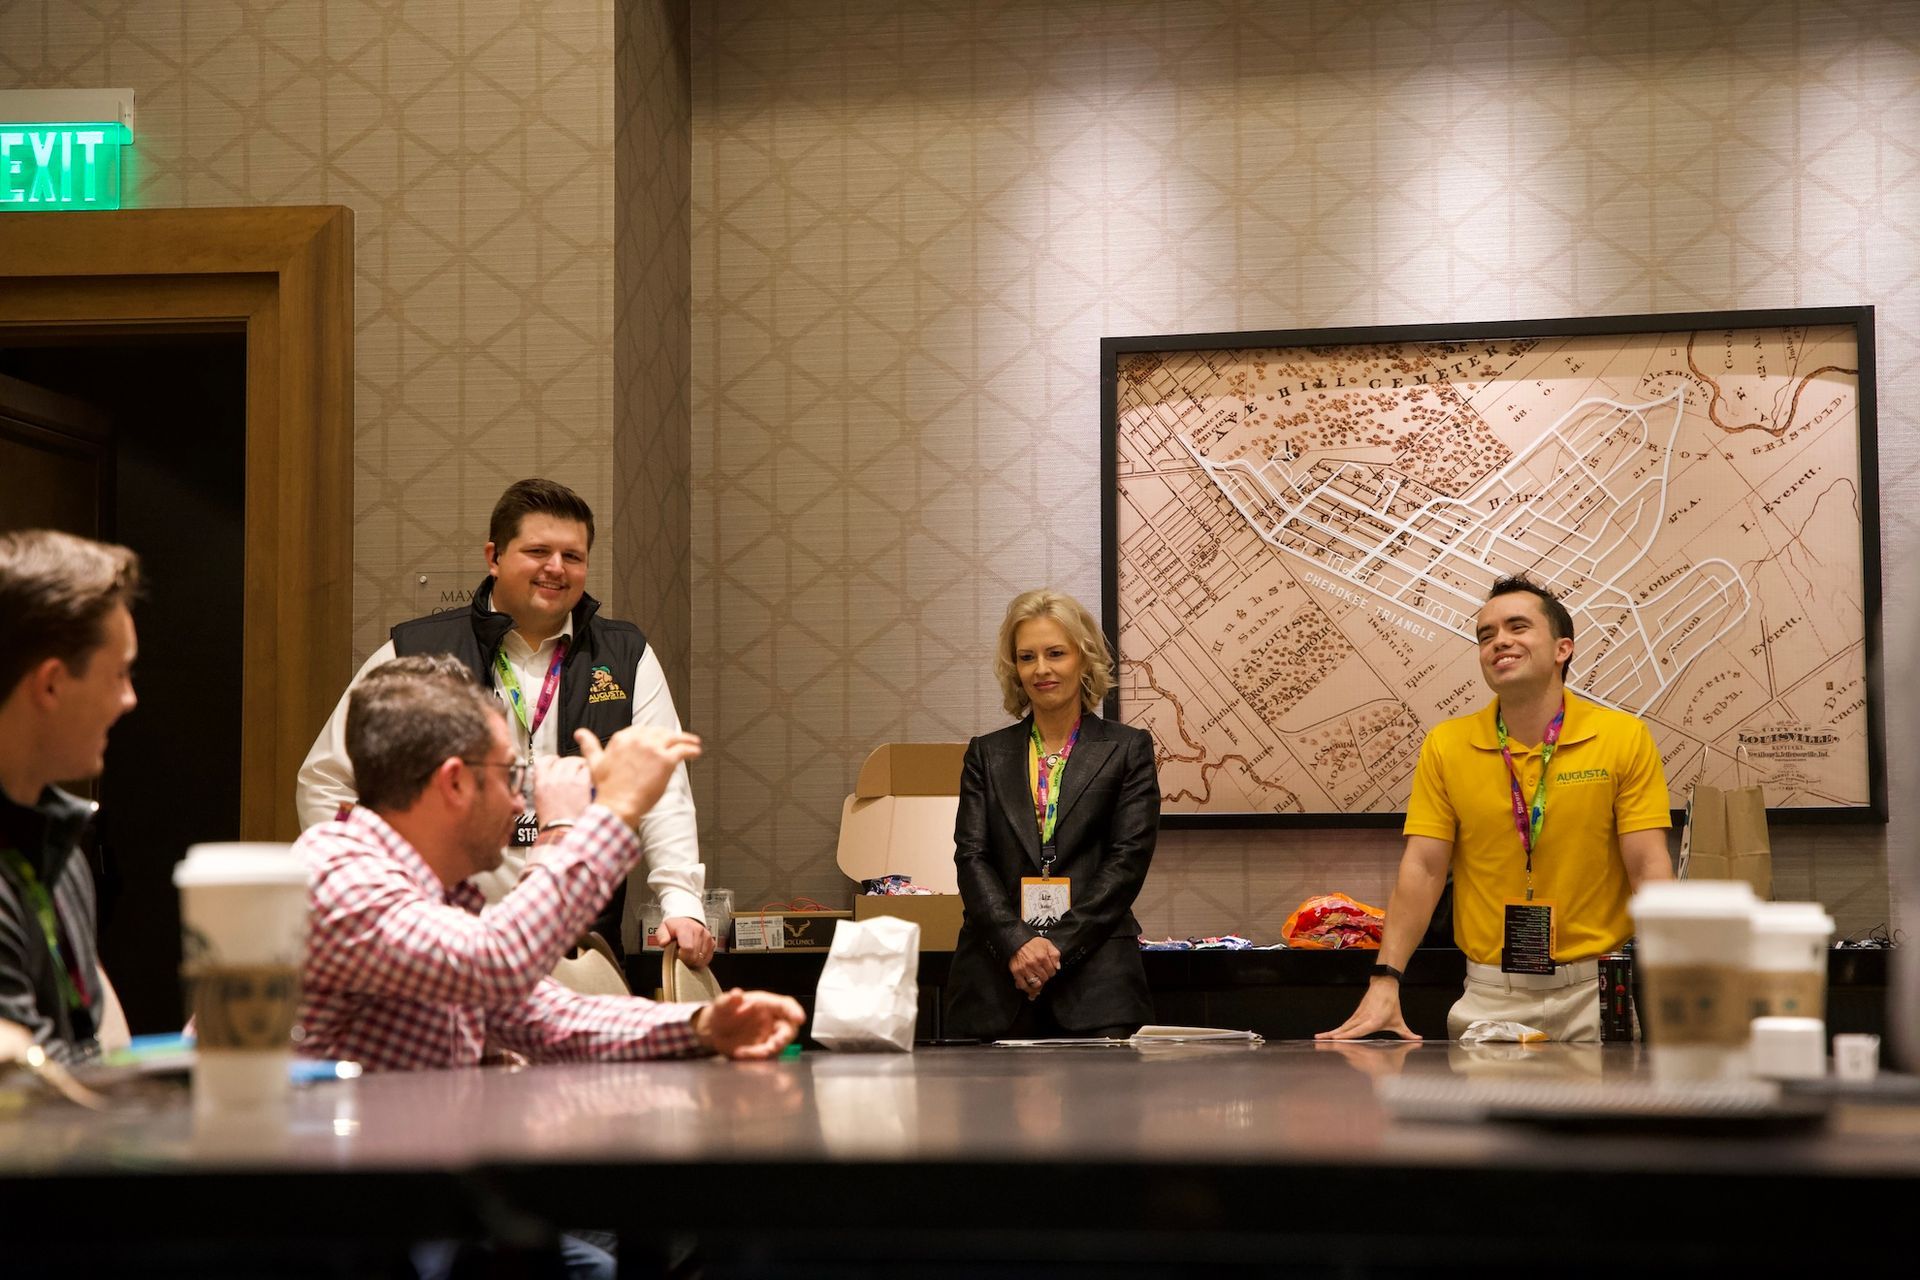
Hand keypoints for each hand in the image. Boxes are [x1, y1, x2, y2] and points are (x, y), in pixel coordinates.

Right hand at [531, 755, 592, 828]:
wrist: (562, 831)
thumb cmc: (552, 822)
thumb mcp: (540, 802)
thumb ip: (544, 786)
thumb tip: (550, 779)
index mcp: (540, 783)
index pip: (543, 761)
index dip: (551, 759)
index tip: (556, 760)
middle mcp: (553, 778)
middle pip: (562, 760)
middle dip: (568, 762)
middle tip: (574, 768)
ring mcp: (567, 779)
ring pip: (575, 762)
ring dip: (580, 765)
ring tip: (583, 772)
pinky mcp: (581, 783)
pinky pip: (586, 769)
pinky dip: (588, 772)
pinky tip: (589, 778)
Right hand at [574, 725, 699, 830]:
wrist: (617, 806)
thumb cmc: (607, 789)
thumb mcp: (594, 762)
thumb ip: (589, 745)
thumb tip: (580, 733)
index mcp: (622, 738)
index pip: (642, 730)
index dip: (652, 735)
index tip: (656, 739)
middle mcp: (638, 739)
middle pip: (659, 732)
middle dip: (668, 736)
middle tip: (676, 740)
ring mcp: (653, 749)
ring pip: (674, 738)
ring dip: (685, 739)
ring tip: (692, 743)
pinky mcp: (666, 761)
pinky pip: (684, 750)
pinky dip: (692, 749)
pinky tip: (696, 751)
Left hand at [658, 915, 714, 965]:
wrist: (686, 921)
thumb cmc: (675, 928)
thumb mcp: (663, 929)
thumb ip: (661, 936)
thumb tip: (664, 942)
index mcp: (686, 928)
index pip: (688, 948)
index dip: (682, 956)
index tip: (678, 955)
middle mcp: (699, 931)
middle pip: (695, 956)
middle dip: (687, 960)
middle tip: (681, 956)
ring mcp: (707, 937)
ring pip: (702, 959)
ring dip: (694, 961)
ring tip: (688, 955)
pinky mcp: (712, 942)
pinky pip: (708, 958)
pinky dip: (700, 960)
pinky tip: (694, 955)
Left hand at [692, 989, 804, 1058]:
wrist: (713, 1031)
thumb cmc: (722, 1013)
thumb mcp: (721, 1004)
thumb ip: (728, 1000)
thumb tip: (736, 994)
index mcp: (766, 1004)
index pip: (786, 1005)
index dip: (794, 1011)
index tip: (800, 1019)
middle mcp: (772, 1020)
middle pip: (788, 1028)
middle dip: (785, 1037)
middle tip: (774, 1046)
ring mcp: (769, 1036)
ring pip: (778, 1044)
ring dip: (768, 1050)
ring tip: (748, 1053)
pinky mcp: (763, 1049)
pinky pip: (766, 1055)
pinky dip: (755, 1057)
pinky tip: (740, 1053)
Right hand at [1008, 937, 1060, 999]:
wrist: (1017, 940)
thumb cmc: (1031, 942)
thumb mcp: (1047, 944)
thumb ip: (1055, 954)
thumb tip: (1057, 966)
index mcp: (1042, 957)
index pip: (1052, 972)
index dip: (1051, 972)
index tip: (1049, 971)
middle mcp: (1034, 964)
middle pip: (1044, 979)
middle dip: (1045, 978)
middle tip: (1043, 975)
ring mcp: (1025, 969)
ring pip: (1035, 985)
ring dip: (1038, 985)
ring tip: (1038, 983)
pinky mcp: (1016, 972)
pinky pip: (1023, 985)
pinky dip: (1027, 988)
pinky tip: (1029, 988)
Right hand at [1315, 977, 1419, 1040]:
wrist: (1384, 985)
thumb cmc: (1391, 1003)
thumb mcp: (1399, 1021)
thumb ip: (1407, 1033)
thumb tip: (1418, 1040)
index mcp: (1374, 1021)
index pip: (1358, 1030)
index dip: (1348, 1035)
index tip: (1337, 1039)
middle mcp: (1363, 1018)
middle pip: (1346, 1028)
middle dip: (1333, 1035)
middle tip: (1321, 1040)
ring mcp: (1358, 1015)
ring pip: (1343, 1026)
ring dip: (1331, 1031)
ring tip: (1319, 1037)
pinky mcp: (1356, 1014)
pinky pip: (1345, 1023)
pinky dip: (1337, 1029)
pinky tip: (1330, 1034)